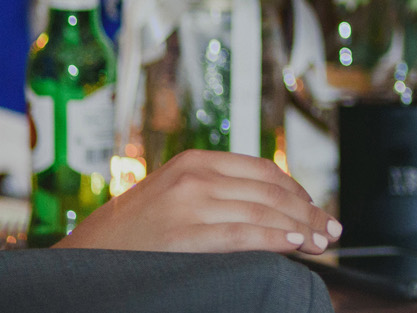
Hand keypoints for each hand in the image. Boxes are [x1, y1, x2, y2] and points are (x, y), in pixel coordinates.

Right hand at [53, 149, 341, 254]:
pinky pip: (241, 234)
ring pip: (263, 212)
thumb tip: (272, 209)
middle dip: (308, 213)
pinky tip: (293, 245)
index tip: (319, 212)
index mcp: (196, 161)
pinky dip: (273, 239)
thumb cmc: (130, 237)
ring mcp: (188, 203)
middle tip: (330, 232)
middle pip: (271, 192)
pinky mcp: (183, 234)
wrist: (79, 263)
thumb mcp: (172, 198)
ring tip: (319, 243)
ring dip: (299, 229)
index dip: (299, 193)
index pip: (265, 172)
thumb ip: (216, 194)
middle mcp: (195, 176)